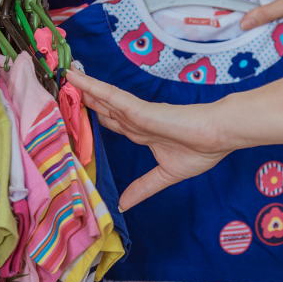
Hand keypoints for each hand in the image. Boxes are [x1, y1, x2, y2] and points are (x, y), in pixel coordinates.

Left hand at [65, 70, 233, 210]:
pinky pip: (110, 96)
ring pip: (103, 99)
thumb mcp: (165, 176)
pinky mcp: (139, 109)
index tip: (80, 115)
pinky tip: (76, 78)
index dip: (97, 118)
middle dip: (85, 100)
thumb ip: (143, 188)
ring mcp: (137, 113)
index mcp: (144, 133)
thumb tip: (123, 206)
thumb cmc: (202, 151)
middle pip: (104, 108)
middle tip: (62, 90)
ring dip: (83, 88)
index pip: (115, 124)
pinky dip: (92, 87)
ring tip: (64, 76)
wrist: (219, 136)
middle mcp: (137, 120)